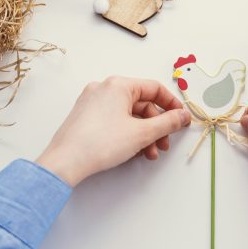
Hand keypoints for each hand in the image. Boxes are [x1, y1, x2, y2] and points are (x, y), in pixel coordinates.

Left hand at [36, 77, 190, 186]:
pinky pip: (115, 120)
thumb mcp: (142, 133)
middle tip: (164, 144)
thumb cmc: (101, 143)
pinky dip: (128, 133)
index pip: (154, 88)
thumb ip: (168, 123)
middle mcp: (105, 88)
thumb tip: (183, 116)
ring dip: (144, 134)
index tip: (181, 119)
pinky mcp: (86, 116)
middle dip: (156, 127)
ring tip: (150, 154)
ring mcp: (93, 102)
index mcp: (118, 85)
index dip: (172, 104)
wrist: (64, 163)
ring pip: (129, 115)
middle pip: (142, 104)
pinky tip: (134, 151)